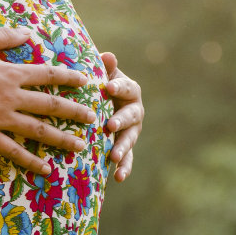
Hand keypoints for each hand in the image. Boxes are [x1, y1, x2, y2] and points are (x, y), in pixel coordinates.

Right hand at [0, 27, 96, 175]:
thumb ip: (5, 36)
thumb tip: (28, 32)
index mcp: (11, 73)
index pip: (48, 75)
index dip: (69, 78)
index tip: (85, 81)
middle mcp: (11, 97)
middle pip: (51, 105)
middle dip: (75, 112)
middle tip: (93, 118)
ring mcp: (0, 119)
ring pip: (38, 131)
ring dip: (62, 139)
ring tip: (81, 146)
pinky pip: (13, 151)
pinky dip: (31, 161)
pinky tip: (46, 169)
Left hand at [101, 51, 143, 181]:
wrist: (102, 102)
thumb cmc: (99, 85)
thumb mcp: (103, 74)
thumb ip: (106, 68)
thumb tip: (107, 56)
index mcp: (130, 90)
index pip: (127, 87)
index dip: (118, 87)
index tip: (107, 87)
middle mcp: (135, 111)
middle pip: (132, 116)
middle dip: (122, 121)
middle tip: (111, 125)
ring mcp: (132, 130)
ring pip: (130, 139)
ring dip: (123, 148)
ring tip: (114, 157)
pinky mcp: (126, 146)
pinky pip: (128, 159)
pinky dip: (124, 168)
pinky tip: (118, 178)